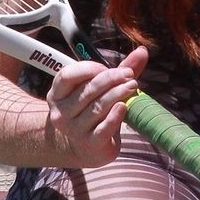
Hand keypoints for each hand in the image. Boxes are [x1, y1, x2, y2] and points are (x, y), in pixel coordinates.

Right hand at [45, 43, 149, 167]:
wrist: (86, 148)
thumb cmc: (92, 112)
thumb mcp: (100, 90)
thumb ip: (119, 70)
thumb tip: (142, 51)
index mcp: (58, 94)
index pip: (67, 76)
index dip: (90, 69)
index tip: (108, 68)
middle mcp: (61, 112)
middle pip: (87, 90)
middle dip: (111, 79)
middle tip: (129, 76)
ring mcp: (74, 130)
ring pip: (98, 107)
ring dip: (117, 93)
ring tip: (132, 86)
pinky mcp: (90, 143)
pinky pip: (104, 127)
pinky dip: (115, 116)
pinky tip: (124, 106)